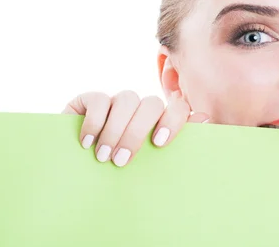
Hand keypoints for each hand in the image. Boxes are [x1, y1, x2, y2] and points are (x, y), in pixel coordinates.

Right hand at [62, 90, 208, 166]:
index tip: (159, 143)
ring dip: (116, 130)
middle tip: (123, 161)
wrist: (73, 180)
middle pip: (151, 104)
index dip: (173, 120)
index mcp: (159, 122)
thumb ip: (176, 147)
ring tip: (103, 157)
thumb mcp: (148, 168)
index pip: (178, 107)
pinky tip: (87, 143)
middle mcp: (140, 109)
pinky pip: (99, 99)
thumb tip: (205, 119)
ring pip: (127, 98)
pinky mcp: (89, 100)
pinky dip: (94, 122)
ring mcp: (116, 102)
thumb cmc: (118, 177)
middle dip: (137, 133)